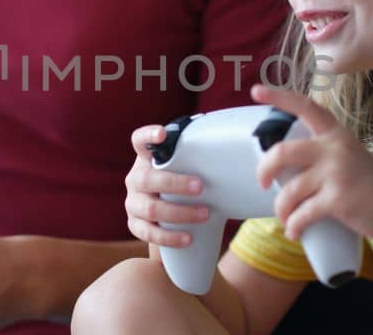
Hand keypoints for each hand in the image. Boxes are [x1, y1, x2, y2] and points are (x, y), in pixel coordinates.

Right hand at [122, 125, 210, 250]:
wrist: (172, 215)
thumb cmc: (184, 184)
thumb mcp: (187, 169)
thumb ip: (198, 161)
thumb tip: (239, 157)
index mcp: (146, 159)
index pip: (139, 140)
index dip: (148, 136)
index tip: (163, 134)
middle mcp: (135, 179)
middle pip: (146, 179)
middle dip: (174, 183)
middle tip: (200, 187)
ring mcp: (132, 202)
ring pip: (150, 208)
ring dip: (179, 212)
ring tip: (204, 214)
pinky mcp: (134, 224)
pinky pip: (148, 233)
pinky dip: (169, 237)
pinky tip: (188, 238)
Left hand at [250, 85, 372, 243]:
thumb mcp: (351, 158)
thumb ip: (323, 156)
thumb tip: (285, 172)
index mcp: (337, 134)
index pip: (306, 107)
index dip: (278, 97)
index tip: (255, 91)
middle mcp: (335, 148)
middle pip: (282, 153)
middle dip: (264, 170)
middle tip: (263, 183)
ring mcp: (337, 173)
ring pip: (289, 191)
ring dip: (281, 210)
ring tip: (287, 220)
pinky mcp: (338, 199)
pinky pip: (302, 215)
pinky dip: (294, 227)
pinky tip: (295, 233)